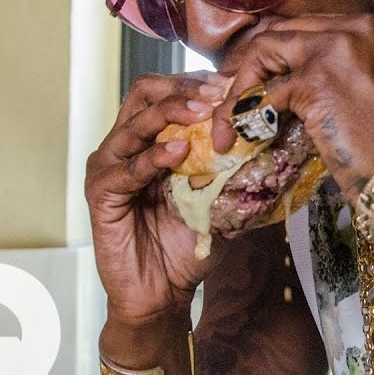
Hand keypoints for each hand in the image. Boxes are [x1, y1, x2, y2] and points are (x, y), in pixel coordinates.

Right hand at [85, 72, 227, 325]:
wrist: (163, 292)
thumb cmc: (187, 243)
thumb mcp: (219, 198)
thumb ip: (233, 168)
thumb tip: (273, 141)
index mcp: (149, 139)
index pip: (166, 90)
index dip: (197, 82)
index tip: (232, 85)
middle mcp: (125, 146)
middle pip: (144, 92)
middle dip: (183, 87)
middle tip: (217, 94)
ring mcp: (109, 167)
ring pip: (134, 122)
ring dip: (170, 112)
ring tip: (202, 112)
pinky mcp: (100, 194)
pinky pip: (126, 168)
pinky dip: (153, 157)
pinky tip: (178, 152)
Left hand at [211, 14, 373, 198]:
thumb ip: (340, 68)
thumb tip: (286, 75)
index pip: (311, 26)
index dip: (281, 53)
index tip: (262, 79)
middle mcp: (359, 26)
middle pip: (284, 32)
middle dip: (254, 65)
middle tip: (237, 98)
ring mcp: (337, 48)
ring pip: (265, 51)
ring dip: (241, 87)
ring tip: (228, 120)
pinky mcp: (315, 79)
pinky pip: (264, 92)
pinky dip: (245, 115)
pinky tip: (239, 136)